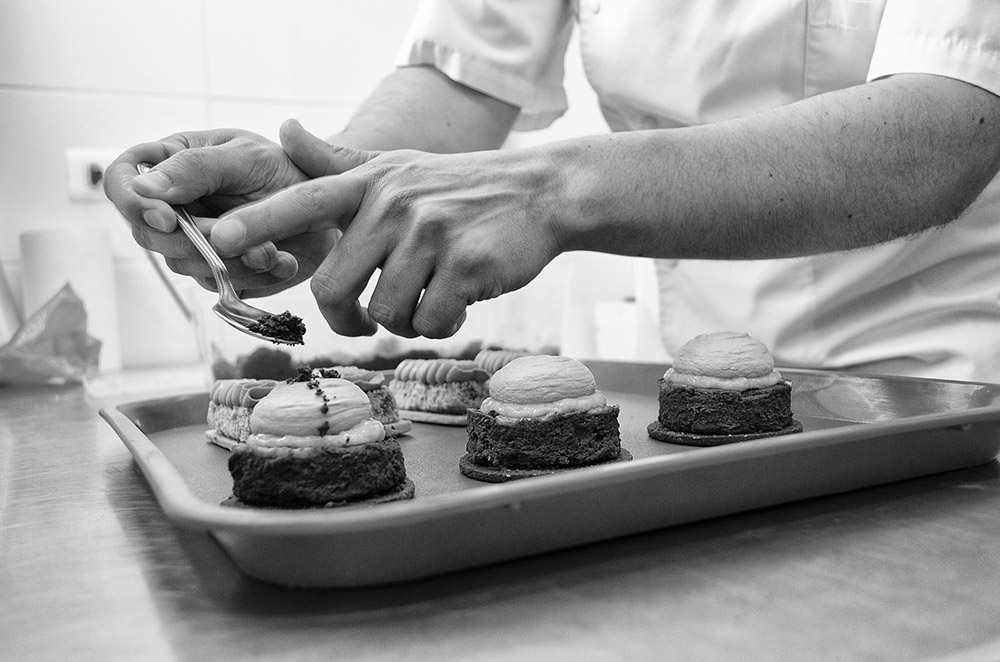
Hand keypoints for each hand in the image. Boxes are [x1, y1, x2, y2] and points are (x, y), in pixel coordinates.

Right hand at [103, 128, 334, 296]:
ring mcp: (193, 242)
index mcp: (170, 164)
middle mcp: (173, 206)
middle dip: (195, 241)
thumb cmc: (287, 169)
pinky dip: (253, 278)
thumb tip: (143, 188)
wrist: (329, 207)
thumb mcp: (245, 157)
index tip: (169, 219)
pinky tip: (281, 262)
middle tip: (237, 237)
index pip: (121, 183)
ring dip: (230, 262)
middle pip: (148, 235)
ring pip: (184, 266)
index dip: (134, 205)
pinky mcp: (219, 272)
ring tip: (271, 250)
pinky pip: (218, 286)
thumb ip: (195, 168)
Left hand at [209, 120, 563, 337]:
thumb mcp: (398, 167)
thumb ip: (338, 163)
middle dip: (347, 320)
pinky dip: (440, 326)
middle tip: (364, 325)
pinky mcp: (466, 265)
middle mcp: (394, 205)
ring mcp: (431, 234)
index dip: (260, 221)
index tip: (220, 239)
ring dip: (405, 322)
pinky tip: (457, 305)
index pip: (304, 199)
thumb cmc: (462, 187)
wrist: (539, 194)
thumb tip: (285, 130)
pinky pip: (430, 322)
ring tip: (429, 301)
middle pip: (335, 288)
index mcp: (371, 185)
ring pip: (387, 313)